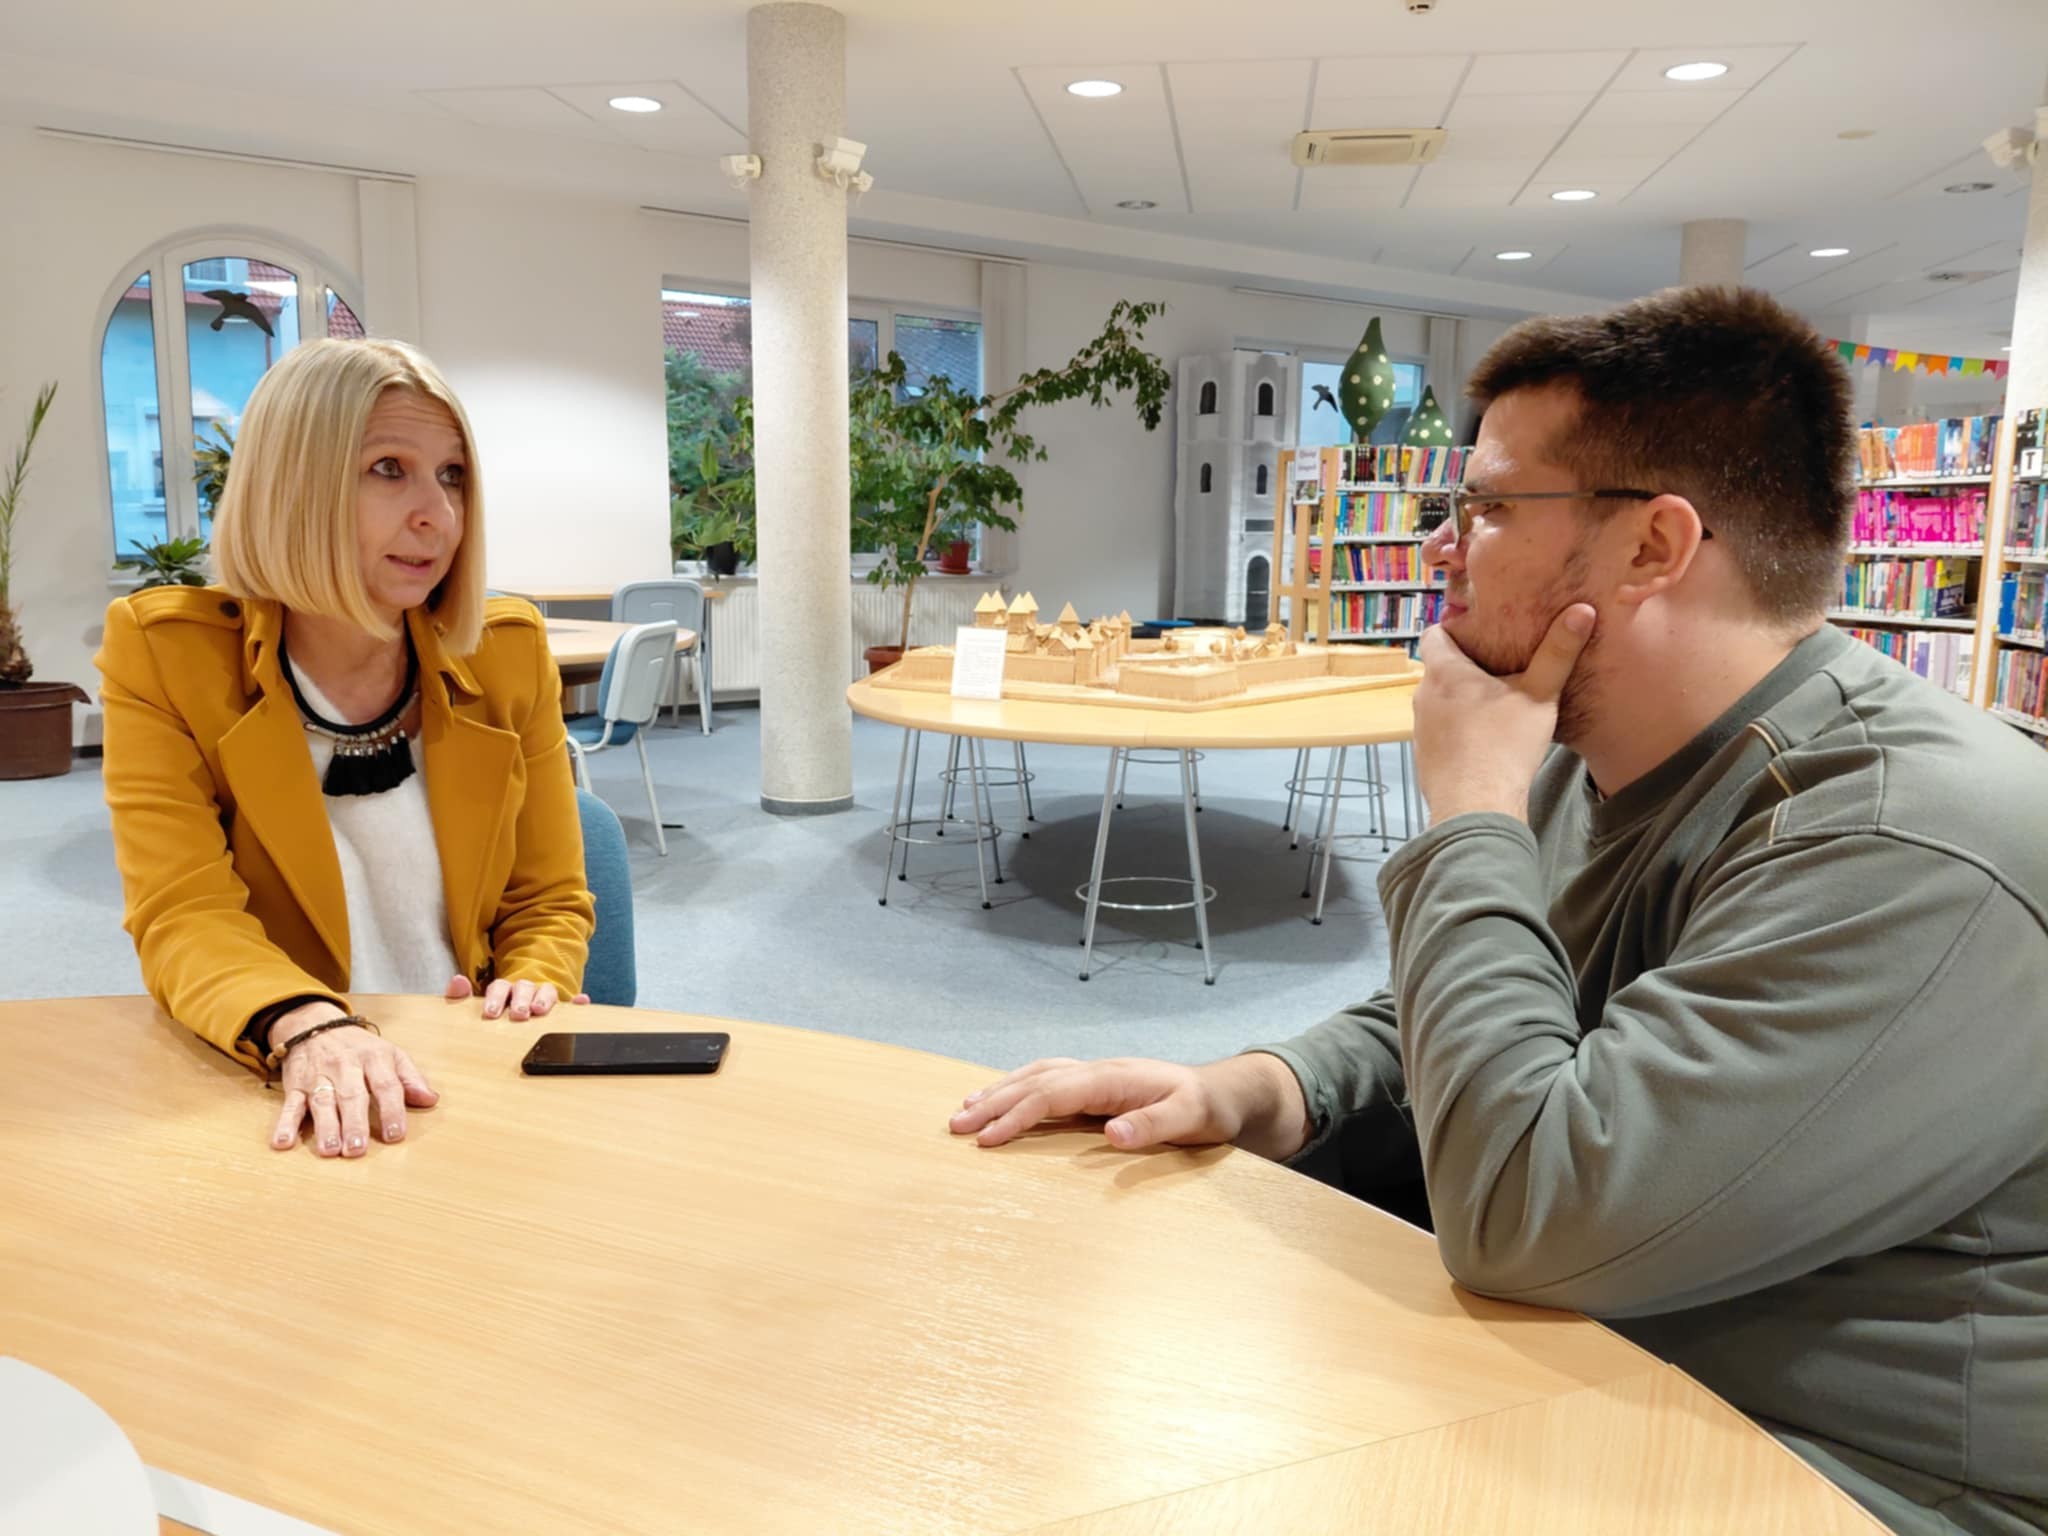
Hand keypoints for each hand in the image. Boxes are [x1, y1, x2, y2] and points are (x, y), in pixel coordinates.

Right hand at [267, 1004, 436, 1156]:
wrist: (314, 1023)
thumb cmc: (358, 1046)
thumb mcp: (390, 1054)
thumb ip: (410, 1078)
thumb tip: (430, 1100)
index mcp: (374, 1058)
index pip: (386, 1085)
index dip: (392, 1110)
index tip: (395, 1135)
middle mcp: (345, 1066)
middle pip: (351, 1096)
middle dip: (354, 1123)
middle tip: (357, 1148)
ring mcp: (319, 1076)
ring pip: (322, 1102)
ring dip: (325, 1127)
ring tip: (330, 1150)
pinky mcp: (296, 1084)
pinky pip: (290, 1104)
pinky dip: (284, 1123)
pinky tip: (282, 1142)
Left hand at [444, 974, 589, 1020]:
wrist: (514, 1010)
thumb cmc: (494, 1009)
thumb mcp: (472, 1004)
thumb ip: (460, 995)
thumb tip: (457, 979)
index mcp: (504, 989)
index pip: (499, 987)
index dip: (495, 998)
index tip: (490, 1012)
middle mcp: (525, 990)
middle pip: (524, 988)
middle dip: (521, 999)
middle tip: (518, 1013)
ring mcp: (543, 997)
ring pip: (546, 991)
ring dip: (544, 998)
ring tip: (540, 1009)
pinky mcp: (560, 1009)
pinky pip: (571, 1004)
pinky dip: (577, 1003)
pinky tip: (582, 1001)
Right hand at [948, 1052, 1309, 1159]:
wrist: (1225, 1091)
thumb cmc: (1208, 1107)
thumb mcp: (1193, 1118)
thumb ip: (1154, 1125)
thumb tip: (1113, 1134)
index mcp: (1113, 1078)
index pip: (1053, 1093)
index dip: (1017, 1114)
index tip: (987, 1138)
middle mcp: (1097, 1070)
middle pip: (1034, 1080)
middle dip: (993, 1101)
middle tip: (955, 1125)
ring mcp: (1095, 1075)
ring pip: (1035, 1075)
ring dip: (998, 1091)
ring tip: (964, 1110)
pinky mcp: (1095, 1084)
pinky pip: (1046, 1080)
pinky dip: (1017, 1087)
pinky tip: (1000, 1097)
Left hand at [1412, 604, 1595, 825]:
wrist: (1476, 807)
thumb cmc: (1506, 746)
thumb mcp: (1539, 695)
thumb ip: (1558, 652)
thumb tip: (1582, 611)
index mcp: (1444, 672)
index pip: (1435, 633)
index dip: (1454, 628)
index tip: (1480, 630)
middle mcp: (1423, 695)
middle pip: (1439, 668)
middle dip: (1465, 664)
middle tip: (1498, 665)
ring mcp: (1420, 727)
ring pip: (1439, 701)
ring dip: (1460, 699)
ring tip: (1493, 703)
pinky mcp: (1424, 755)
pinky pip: (1440, 730)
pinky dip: (1457, 728)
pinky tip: (1483, 739)